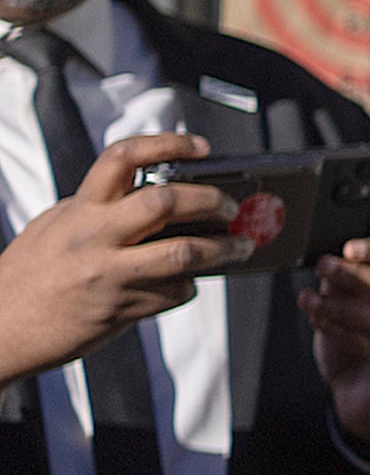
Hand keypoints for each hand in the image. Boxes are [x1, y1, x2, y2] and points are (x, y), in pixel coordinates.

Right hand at [0, 133, 245, 381]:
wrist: (1, 329)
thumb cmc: (28, 276)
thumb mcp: (55, 227)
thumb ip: (97, 209)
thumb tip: (152, 197)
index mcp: (79, 209)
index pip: (122, 157)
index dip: (168, 145)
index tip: (201, 147)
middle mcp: (94, 236)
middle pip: (166, 202)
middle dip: (212, 201)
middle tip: (233, 207)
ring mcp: (109, 274)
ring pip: (184, 252)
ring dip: (224, 248)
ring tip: (241, 246)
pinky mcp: (123, 309)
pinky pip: (174, 292)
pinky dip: (188, 286)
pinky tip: (187, 283)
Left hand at [302, 236, 369, 449]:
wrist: (362, 396)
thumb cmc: (358, 344)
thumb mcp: (345, 306)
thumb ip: (343, 284)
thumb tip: (331, 262)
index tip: (349, 248)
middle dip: (358, 275)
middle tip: (323, 267)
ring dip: (344, 307)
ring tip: (312, 302)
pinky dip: (344, 335)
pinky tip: (321, 324)